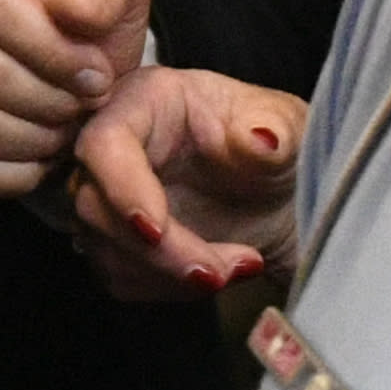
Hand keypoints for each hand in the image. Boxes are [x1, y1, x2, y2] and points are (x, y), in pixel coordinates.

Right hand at [0, 0, 153, 199]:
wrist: (57, 49)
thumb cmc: (83, 8)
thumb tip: (69, 8)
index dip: (50, 52)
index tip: (97, 74)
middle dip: (40, 98)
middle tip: (83, 107)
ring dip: (24, 138)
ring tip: (65, 131)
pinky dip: (1, 175)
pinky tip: (40, 164)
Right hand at [66, 65, 306, 298]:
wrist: (285, 195)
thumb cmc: (281, 146)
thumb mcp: (295, 127)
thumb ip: (279, 129)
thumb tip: (260, 138)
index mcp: (150, 101)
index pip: (105, 141)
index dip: (122, 187)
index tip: (157, 230)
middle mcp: (116, 148)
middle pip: (95, 206)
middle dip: (158, 252)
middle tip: (220, 272)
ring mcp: (111, 197)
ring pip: (106, 250)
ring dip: (170, 276)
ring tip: (241, 266)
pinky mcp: (117, 241)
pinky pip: (123, 278)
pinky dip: (170, 288)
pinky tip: (217, 271)